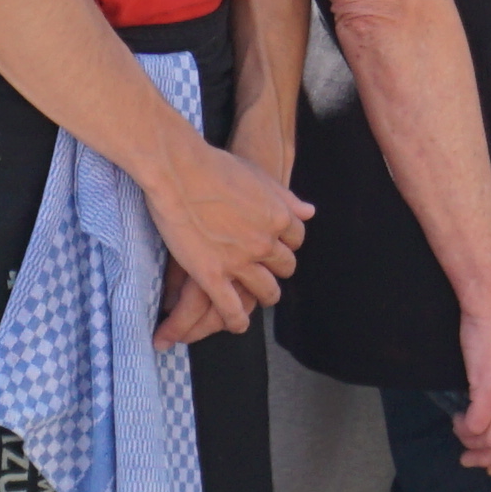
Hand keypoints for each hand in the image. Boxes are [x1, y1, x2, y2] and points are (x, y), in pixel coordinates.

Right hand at [141, 140, 307, 345]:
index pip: (296, 240)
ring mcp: (240, 261)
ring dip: (266, 297)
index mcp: (279, 217)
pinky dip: (238, 320)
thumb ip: (285, 198)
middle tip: (268, 272)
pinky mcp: (213, 275)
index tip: (278, 247)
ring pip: (266, 291)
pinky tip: (238, 324)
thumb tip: (310, 211)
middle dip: (278, 270)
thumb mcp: (259, 177)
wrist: (180, 172)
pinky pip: (232, 308)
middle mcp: (266, 242)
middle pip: (285, 267)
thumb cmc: (216, 167)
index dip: (287, 244)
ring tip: (260, 299)